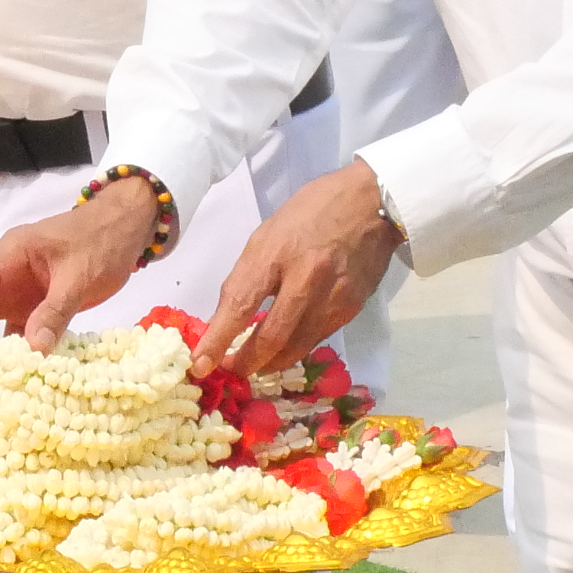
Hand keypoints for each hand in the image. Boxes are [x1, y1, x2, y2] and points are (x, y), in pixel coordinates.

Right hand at [0, 179, 156, 366]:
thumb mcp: (80, 274)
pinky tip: (16, 374)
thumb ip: (55, 311)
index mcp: (8, 255)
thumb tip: (33, 352)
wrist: (125, 228)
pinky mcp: (29, 305)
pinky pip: (8, 330)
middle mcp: (2, 273)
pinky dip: (7, 351)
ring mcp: (13, 290)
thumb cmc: (101, 241)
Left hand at [193, 161, 401, 378]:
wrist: (372, 202)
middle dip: (246, 362)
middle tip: (230, 370)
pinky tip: (285, 346)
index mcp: (276, 250)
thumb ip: (251, 273)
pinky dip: (296, 347)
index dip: (218, 339)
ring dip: (271, 362)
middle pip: (271, 336)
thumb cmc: (312, 210)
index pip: (240, 304)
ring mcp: (332, 296)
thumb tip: (230, 314)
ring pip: (296, 347)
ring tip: (255, 365)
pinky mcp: (351, 308)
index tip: (200, 364)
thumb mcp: (269, 232)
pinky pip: (316, 338)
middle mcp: (305, 277)